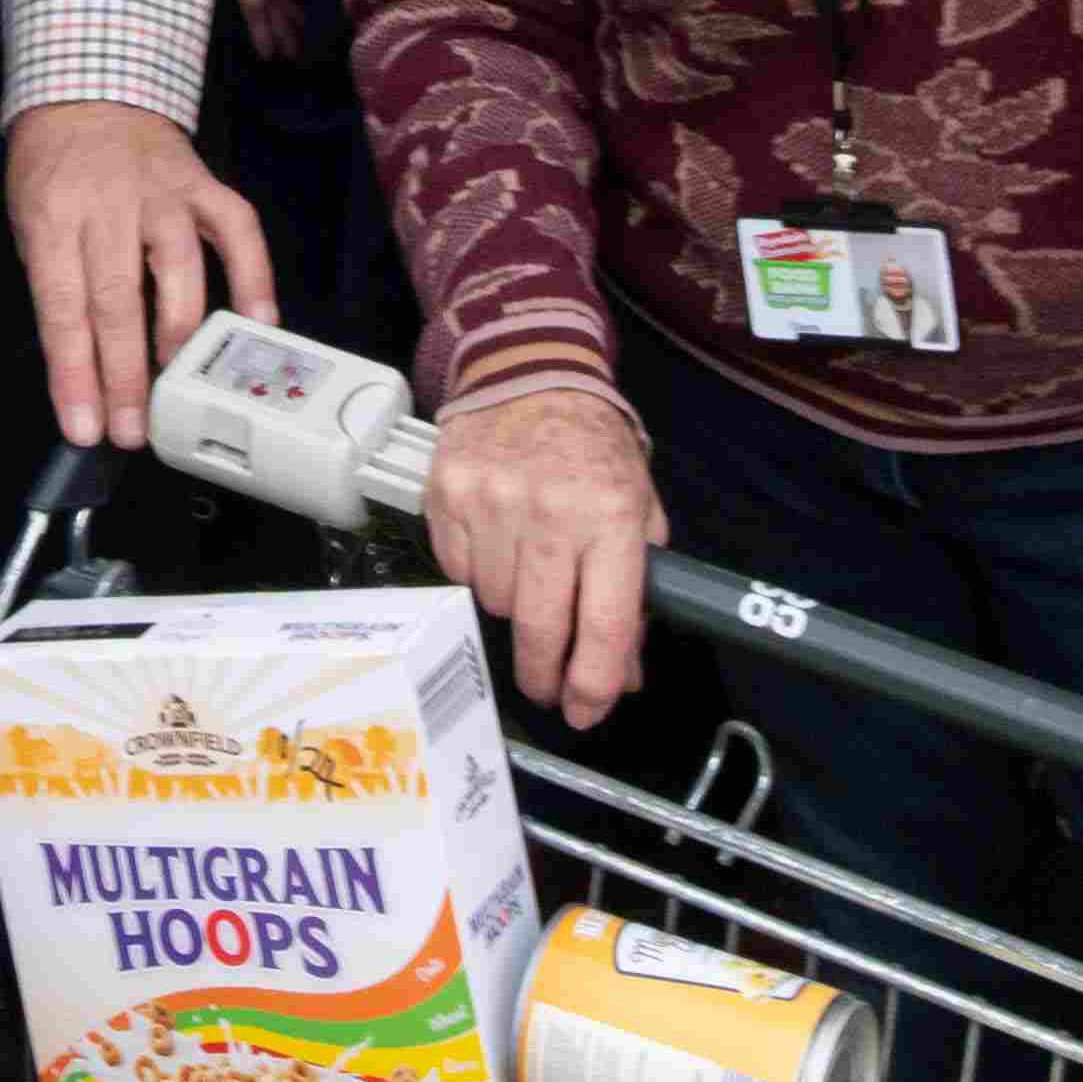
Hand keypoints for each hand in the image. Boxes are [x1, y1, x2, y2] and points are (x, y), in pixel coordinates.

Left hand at [5, 101, 273, 448]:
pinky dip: (253, 276)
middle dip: (125, 375)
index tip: (83, 425)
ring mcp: (162, 193)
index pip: (62, 307)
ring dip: (179, 336)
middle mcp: (109, 204)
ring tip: (177, 385)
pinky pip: (236, 231)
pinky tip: (259, 320)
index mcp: (53, 216)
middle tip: (131, 430)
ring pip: (178, 270)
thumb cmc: (52, 168)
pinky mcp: (203, 185)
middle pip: (117, 300)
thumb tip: (81, 369)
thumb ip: (57, 285)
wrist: (88, 91)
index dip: (73, 373)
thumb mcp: (29, 222)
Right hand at [430, 378, 663, 729]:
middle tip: (549, 690)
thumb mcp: (638, 508)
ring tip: (528, 577)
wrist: (529, 370)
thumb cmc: (594, 448)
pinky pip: (458, 572)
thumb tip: (621, 675)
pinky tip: (497, 547)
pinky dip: (478, 575)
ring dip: (513, 609)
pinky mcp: (445, 496)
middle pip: (539, 628)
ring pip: (494, 604)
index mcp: (611, 515)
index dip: (594, 683)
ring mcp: (490, 503)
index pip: (603, 622)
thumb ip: (635, 592)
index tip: (587, 711)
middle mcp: (550, 512)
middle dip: (544, 675)